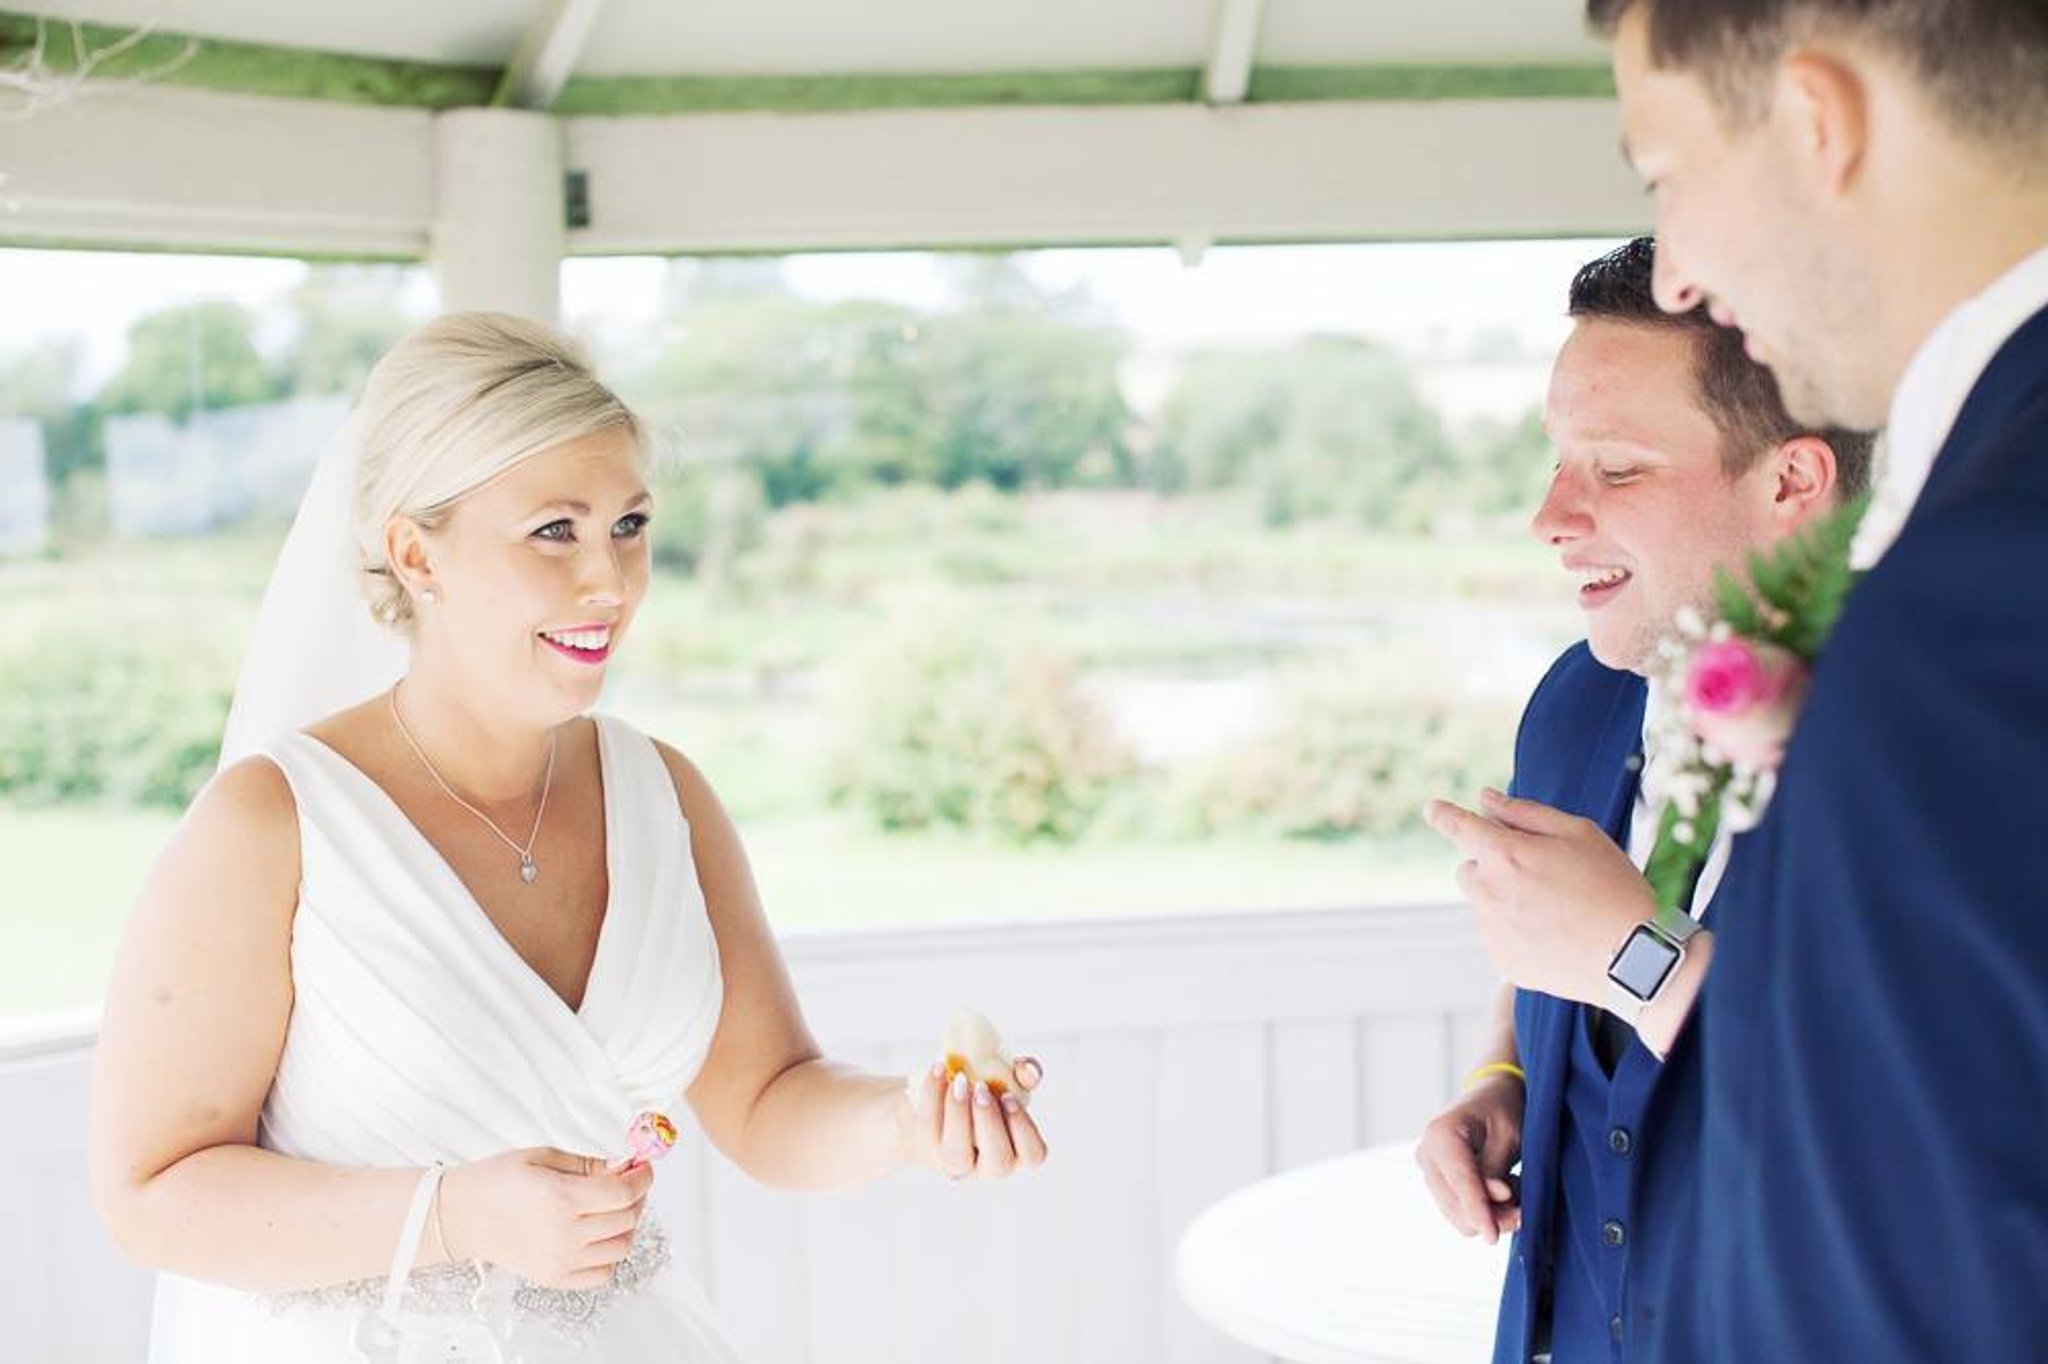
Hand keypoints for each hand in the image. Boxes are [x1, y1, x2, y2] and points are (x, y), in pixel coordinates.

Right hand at [439, 1148, 653, 1288]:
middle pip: (628, 1218)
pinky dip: (609, 1254)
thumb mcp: (544, 1156)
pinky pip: (602, 1273)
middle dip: (637, 1196)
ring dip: (626, 1225)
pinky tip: (597, 1235)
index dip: (643, 1177)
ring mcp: (560, 1261)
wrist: (460, 1215)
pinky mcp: (553, 1278)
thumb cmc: (497, 1180)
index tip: (643, 1167)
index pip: (624, 1192)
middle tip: (627, 1182)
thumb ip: (589, 1164)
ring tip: (611, 1208)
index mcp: (562, 1198)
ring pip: (621, 1247)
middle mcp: (565, 1234)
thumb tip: (625, 1166)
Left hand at [904, 1056, 1048, 1181]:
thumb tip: (1028, 1070)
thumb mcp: (1008, 1078)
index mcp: (1017, 1149)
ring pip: (956, 1155)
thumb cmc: (983, 1091)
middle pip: (998, 1163)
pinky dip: (932, 1096)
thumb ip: (1025, 1072)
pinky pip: (928, 1130)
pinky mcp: (928, 1150)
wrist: (939, 1095)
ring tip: (958, 1079)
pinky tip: (938, 1071)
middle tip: (981, 1088)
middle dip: (990, 1123)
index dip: (1023, 1127)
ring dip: (958, 1114)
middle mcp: (988, 1164)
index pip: (1033, 1154)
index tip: (1008, 1095)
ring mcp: (956, 1163)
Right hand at [1415, 1073, 1524, 1243]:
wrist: (1492, 1095)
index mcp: (1441, 1134)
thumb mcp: (1507, 1134)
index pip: (1460, 1182)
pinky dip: (1485, 1210)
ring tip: (1514, 1188)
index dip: (1478, 1211)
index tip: (1493, 1237)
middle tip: (1524, 1209)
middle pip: (1456, 1207)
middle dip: (1492, 1216)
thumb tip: (1494, 1202)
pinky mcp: (1438, 1182)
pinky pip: (1460, 1211)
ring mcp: (1429, 1170)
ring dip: (1491, 1215)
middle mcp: (1427, 1154)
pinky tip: (1502, 1188)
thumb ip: (1496, 1169)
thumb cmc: (1503, 1108)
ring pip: (1458, 1216)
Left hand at [1425, 788, 1655, 1005]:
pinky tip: (1556, 935)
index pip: (1459, 827)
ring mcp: (1492, 931)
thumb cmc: (1612, 887)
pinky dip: (1518, 932)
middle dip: (1493, 865)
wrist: (1633, 957)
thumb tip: (1486, 799)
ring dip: (1505, 900)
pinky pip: (1498, 937)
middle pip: (1469, 869)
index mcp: (1505, 855)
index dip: (1444, 815)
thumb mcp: (1579, 833)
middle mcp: (1488, 893)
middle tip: (1538, 873)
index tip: (1433, 809)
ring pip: (1484, 904)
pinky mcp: (1503, 960)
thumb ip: (1524, 813)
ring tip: (1557, 909)